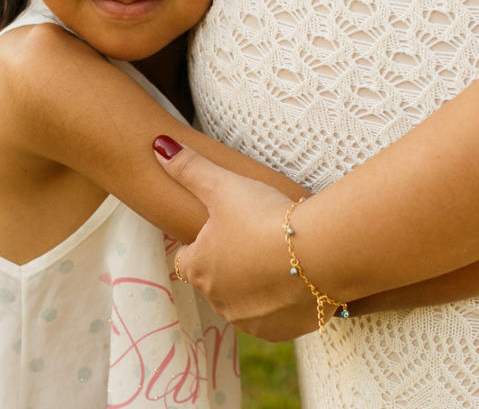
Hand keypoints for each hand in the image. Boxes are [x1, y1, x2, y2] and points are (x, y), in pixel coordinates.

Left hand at [153, 135, 321, 340]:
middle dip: (232, 265)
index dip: (201, 244)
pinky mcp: (281, 332)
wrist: (320, 254)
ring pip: (246, 301)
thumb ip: (189, 168)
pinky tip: (299, 280)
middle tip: (258, 238)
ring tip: (281, 258)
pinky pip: (276, 317)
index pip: (185, 260)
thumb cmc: (265, 217)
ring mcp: (250, 320)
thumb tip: (157, 146)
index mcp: (199, 267)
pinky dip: (283, 303)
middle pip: (217, 281)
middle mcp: (218, 300)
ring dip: (256, 286)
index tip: (222, 231)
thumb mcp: (223, 185)